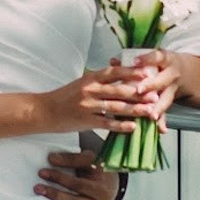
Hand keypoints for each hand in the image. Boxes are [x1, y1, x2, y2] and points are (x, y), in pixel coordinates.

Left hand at [35, 148, 116, 199]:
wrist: (111, 185)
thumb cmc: (95, 171)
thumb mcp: (88, 160)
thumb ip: (71, 159)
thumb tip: (51, 158)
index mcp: (100, 186)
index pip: (77, 183)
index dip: (59, 177)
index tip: (42, 172)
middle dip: (55, 195)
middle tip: (37, 189)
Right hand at [37, 62, 160, 135]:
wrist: (45, 111)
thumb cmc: (64, 97)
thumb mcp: (81, 83)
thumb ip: (99, 81)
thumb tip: (120, 77)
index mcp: (90, 78)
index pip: (114, 72)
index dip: (132, 72)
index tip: (147, 73)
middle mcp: (90, 90)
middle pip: (119, 90)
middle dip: (139, 93)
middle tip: (155, 95)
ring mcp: (88, 106)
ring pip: (116, 107)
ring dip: (135, 110)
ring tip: (150, 112)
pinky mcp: (85, 121)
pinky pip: (107, 123)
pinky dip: (121, 125)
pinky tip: (132, 127)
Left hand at [111, 48, 199, 127]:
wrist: (184, 71)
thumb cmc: (160, 64)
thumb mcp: (152, 59)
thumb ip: (133, 63)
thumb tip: (113, 61)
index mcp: (166, 60)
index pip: (156, 57)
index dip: (146, 59)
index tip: (135, 61)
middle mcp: (171, 74)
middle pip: (161, 80)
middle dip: (150, 85)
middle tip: (140, 90)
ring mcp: (173, 88)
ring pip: (165, 99)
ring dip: (158, 108)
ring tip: (152, 116)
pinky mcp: (170, 101)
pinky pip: (167, 112)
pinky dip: (163, 121)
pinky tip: (161, 129)